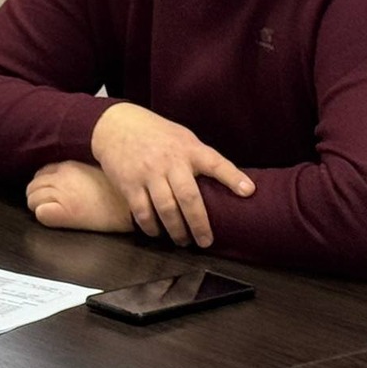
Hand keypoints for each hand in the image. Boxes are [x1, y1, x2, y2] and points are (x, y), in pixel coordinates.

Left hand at [26, 161, 130, 233]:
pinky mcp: (65, 212)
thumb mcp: (96, 171)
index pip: (41, 173)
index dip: (44, 185)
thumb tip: (65, 181)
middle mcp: (61, 177)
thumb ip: (77, 173)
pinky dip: (44, 217)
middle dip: (37, 197)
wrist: (131, 206)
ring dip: (39, 207)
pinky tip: (57, 219)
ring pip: (32, 200)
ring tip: (54, 214)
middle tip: (50, 207)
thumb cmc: (119, 191)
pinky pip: (40, 213)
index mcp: (69, 166)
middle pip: (32, 187)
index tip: (52, 194)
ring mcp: (62, 194)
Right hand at [89, 102, 253, 247]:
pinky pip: (142, 212)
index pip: (216, 163)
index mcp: (189, 149)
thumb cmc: (157, 135)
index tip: (248, 191)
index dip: (233, 177)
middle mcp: (170, 161)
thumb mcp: (183, 138)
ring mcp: (149, 172)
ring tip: (183, 241)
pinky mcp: (129, 184)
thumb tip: (227, 183)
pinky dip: (151, 227)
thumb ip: (200, 159)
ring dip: (176, 230)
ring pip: (166, 209)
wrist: (117, 125)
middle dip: (200, 224)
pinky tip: (157, 233)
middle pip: (189, 197)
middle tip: (206, 241)